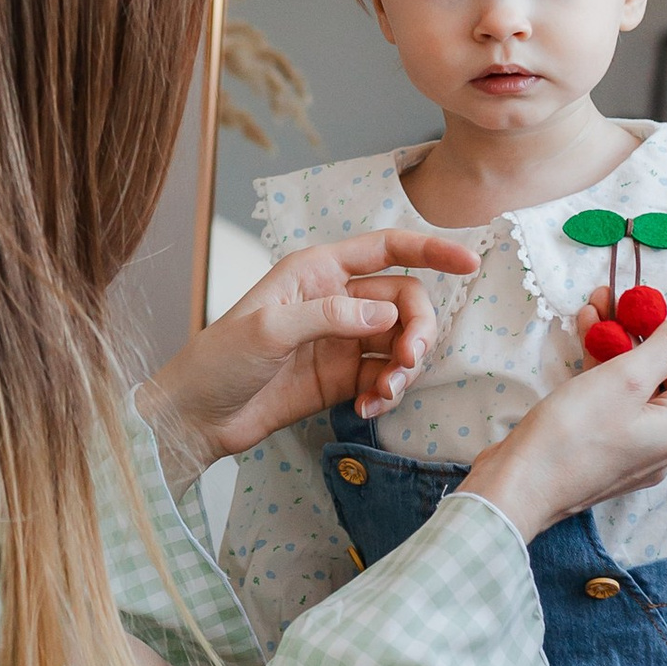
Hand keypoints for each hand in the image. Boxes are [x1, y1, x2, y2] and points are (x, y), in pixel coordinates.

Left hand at [141, 229, 479, 465]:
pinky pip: (385, 378)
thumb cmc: (219, 360)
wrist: (198, 417)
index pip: (386, 248)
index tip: (469, 261)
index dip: (430, 250)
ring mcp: (341, 341)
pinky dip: (388, 392)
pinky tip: (370, 408)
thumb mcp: (269, 329)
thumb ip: (330, 315)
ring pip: (400, 342)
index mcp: (317, 271)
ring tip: (385, 394)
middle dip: (418, 328)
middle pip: (405, 301)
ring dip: (405, 368)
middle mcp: (336, 300)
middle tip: (410, 361)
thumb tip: (389, 312)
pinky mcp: (342, 379)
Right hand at [458, 297, 666, 541]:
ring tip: (599, 303)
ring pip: (642, 381)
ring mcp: (636, 444)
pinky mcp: (607, 443)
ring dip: (623, 341)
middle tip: (639, 300)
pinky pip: (619, 396)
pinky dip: (606, 366)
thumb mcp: (625, 379)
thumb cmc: (571, 434)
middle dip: (654, 329)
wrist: (518, 486)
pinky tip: (586, 334)